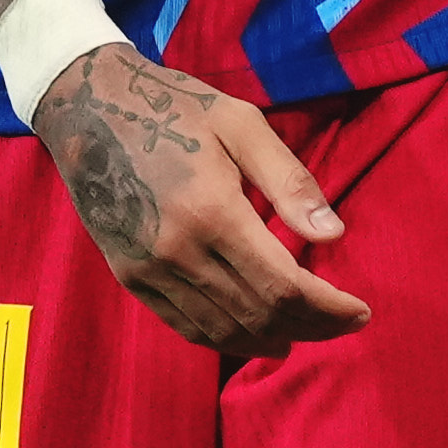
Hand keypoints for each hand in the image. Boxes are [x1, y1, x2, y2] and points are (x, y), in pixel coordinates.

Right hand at [30, 43, 370, 356]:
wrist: (87, 107)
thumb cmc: (174, 107)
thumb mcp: (240, 122)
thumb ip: (289, 180)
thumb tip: (334, 235)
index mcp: (212, 210)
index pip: (284, 286)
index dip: (328, 309)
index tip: (360, 311)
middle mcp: (178, 251)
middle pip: (258, 316)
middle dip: (311, 328)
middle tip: (342, 323)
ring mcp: (149, 270)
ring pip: (222, 331)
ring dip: (271, 341)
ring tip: (306, 334)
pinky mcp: (129, 276)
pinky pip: (185, 326)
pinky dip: (226, 338)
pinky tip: (253, 334)